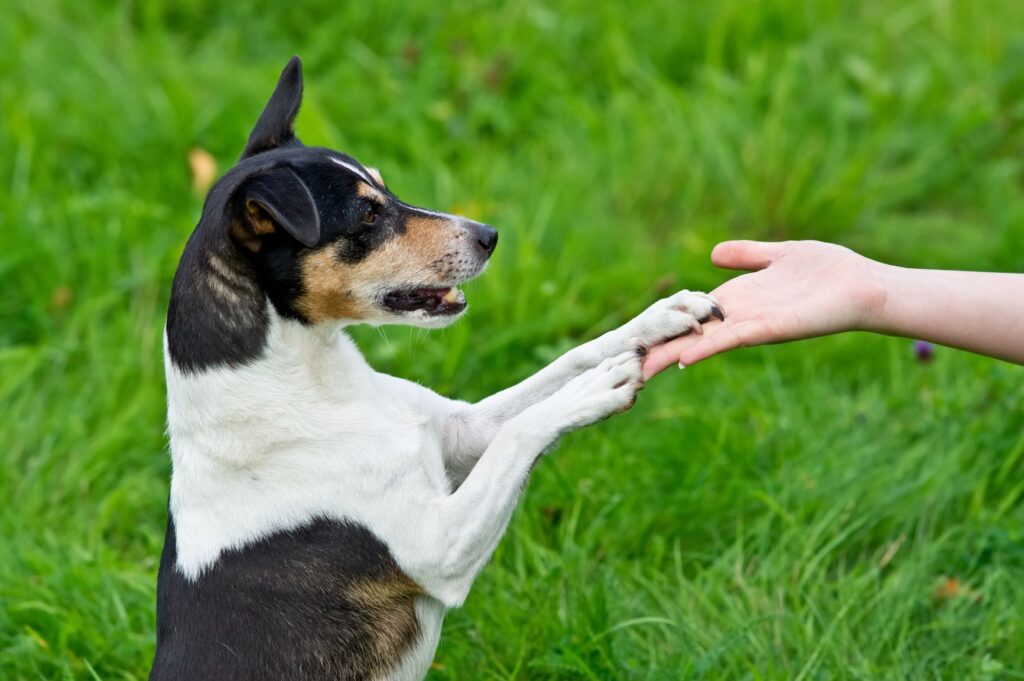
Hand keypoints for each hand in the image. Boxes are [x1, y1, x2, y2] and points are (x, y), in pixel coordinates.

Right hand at [643, 240, 886, 376]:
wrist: (864, 286)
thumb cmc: (829, 271)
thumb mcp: (779, 254)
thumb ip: (747, 254)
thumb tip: (713, 253)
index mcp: (738, 299)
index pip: (692, 314)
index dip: (664, 324)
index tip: (634, 336)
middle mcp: (739, 316)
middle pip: (690, 334)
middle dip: (659, 346)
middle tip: (624, 361)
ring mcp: (752, 326)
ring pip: (703, 342)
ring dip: (674, 354)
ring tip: (643, 367)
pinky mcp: (769, 330)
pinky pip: (732, 339)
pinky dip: (707, 348)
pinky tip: (685, 358)